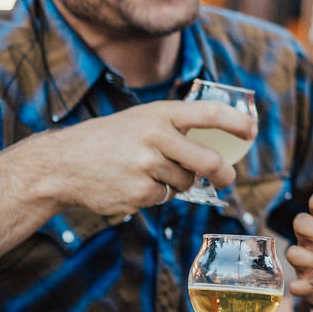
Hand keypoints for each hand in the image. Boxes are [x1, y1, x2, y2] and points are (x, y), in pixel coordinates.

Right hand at [20, 100, 254, 216]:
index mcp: (160, 113)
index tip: (251, 130)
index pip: (209, 113)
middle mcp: (155, 137)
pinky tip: (132, 184)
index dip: (236, 122)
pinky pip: (165, 198)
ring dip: (176, 182)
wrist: (61, 164)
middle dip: (224, 174)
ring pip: (185, 182)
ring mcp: (146, 166)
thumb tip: (219, 149)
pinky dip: (156, 195)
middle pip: (208, 160)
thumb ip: (176, 128)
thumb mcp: (141, 119)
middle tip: (228, 179)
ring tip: (146, 171)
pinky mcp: (138, 193)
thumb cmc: (108, 140)